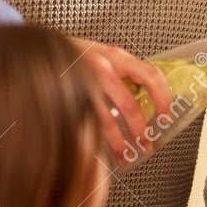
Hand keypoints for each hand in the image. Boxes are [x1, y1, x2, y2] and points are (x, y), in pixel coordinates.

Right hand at [77, 41, 171, 160]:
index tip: (166, 117)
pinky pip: (86, 123)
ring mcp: (82, 83)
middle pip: (129, 104)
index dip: (162, 98)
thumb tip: (151, 102)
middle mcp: (101, 67)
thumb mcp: (105, 56)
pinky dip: (95, 140)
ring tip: (125, 155)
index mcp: (117, 56)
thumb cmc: (76, 57)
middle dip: (140, 130)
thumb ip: (125, 74)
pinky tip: (98, 150)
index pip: (150, 76)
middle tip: (146, 145)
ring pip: (105, 119)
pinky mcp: (66, 97)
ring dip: (118, 142)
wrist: (40, 51)